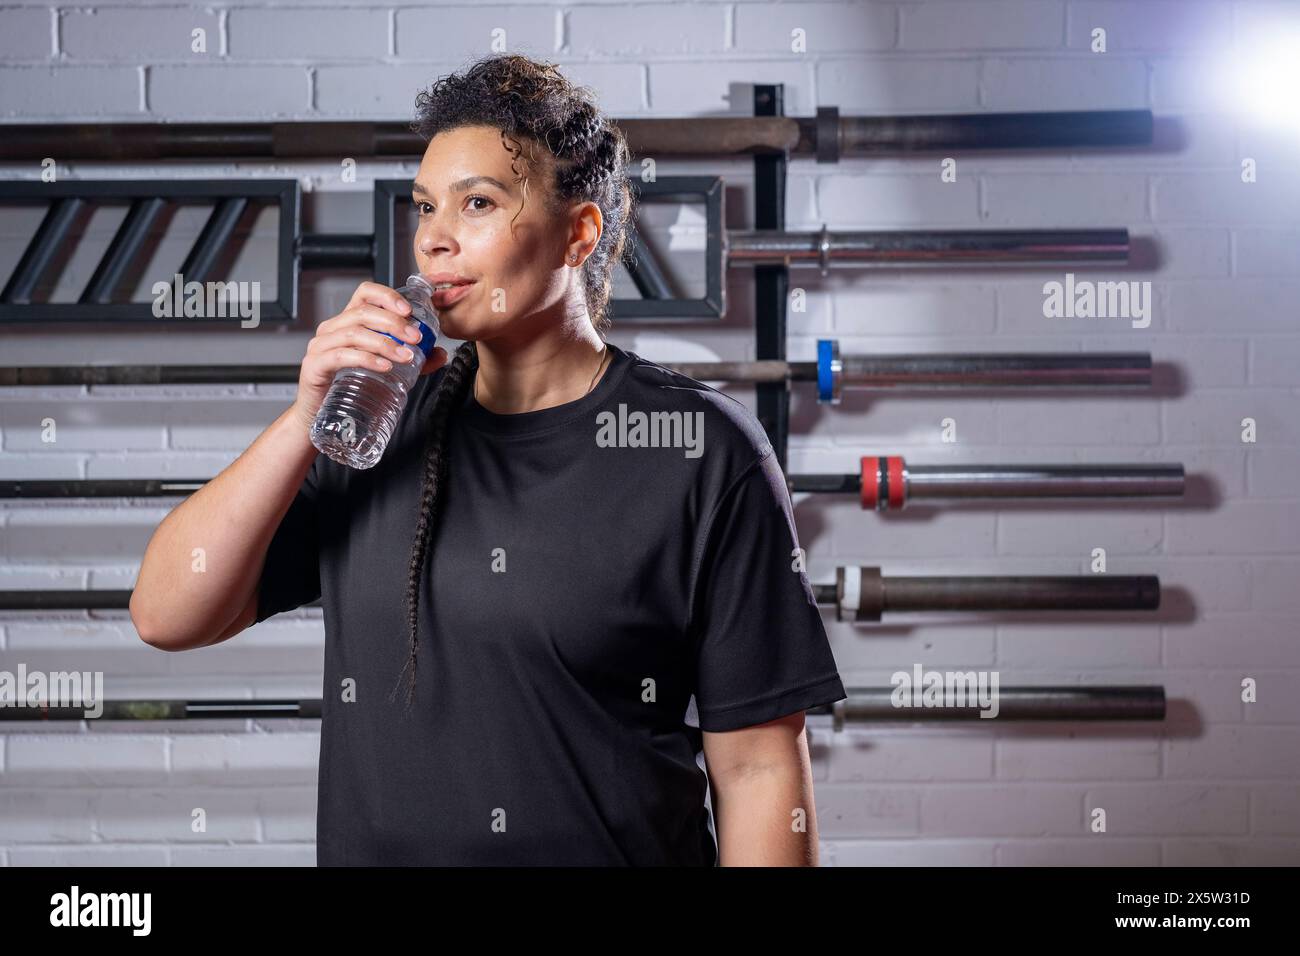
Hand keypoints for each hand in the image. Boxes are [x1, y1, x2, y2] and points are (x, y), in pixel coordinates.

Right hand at [290, 281, 448, 428]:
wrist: (320, 415)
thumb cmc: (350, 387)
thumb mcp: (387, 368)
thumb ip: (415, 361)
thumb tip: (440, 354)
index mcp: (348, 322)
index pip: (365, 293)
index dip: (387, 296)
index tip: (409, 310)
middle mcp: (332, 329)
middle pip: (362, 312)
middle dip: (394, 323)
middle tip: (416, 338)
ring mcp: (320, 346)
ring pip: (354, 333)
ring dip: (384, 342)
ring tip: (405, 356)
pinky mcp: (314, 365)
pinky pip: (341, 356)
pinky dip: (366, 359)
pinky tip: (384, 366)